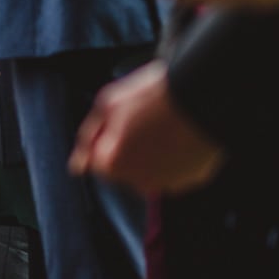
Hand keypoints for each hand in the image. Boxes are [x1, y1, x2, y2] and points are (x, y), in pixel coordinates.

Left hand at [69, 61, 223, 196]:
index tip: (119, 121)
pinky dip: (175, 156)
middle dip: (127, 147)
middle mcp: (140, 181)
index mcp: (114, 163)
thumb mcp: (107, 104)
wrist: (201, 96)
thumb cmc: (154, 97)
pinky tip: (178, 134)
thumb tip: (77, 165)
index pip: (97, 161)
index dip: (105, 138)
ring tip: (162, 125)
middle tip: (143, 119)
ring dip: (151, 152)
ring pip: (150, 170)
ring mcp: (169, 182)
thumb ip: (88, 138)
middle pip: (124, 167)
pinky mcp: (194, 179)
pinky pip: (176, 169)